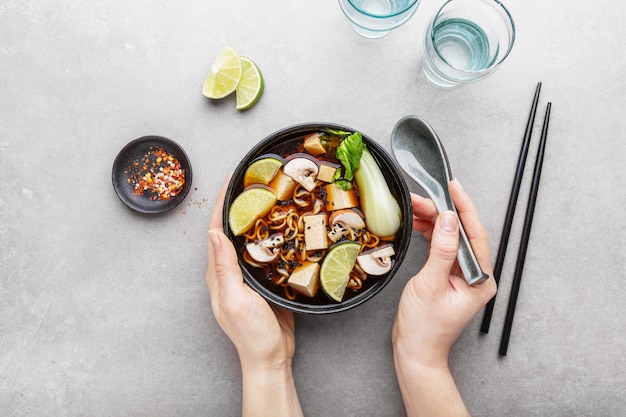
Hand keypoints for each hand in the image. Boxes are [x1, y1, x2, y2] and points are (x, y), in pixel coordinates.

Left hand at [205, 176, 302, 416]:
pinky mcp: (264, 281)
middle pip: (232, 229)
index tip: (233, 179)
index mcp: (217, 273)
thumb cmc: (251, 335)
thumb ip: (224, 268)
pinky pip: (265, 252)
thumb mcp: (236, 301)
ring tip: (270, 197)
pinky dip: (271, 235)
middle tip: (256, 181)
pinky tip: (284, 227)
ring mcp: (247, 276)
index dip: (223, 203)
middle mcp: (229, 271)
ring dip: (256, 217)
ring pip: (249, 238)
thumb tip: (214, 233)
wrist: (270, 358)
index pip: (217, 230)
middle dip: (240, 203)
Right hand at [392, 179, 495, 416]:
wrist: (415, 352)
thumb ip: (441, 251)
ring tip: (417, 206)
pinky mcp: (449, 277)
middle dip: (443, 212)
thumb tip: (448, 220)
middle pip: (463, 234)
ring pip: (451, 238)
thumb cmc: (424, 328)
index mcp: (480, 280)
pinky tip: (420, 224)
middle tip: (423, 196)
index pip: (475, 234)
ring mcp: (462, 277)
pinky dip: (431, 234)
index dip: (464, 208)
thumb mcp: (430, 285)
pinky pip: (442, 248)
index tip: (453, 187)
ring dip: (434, 221)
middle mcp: (476, 277)